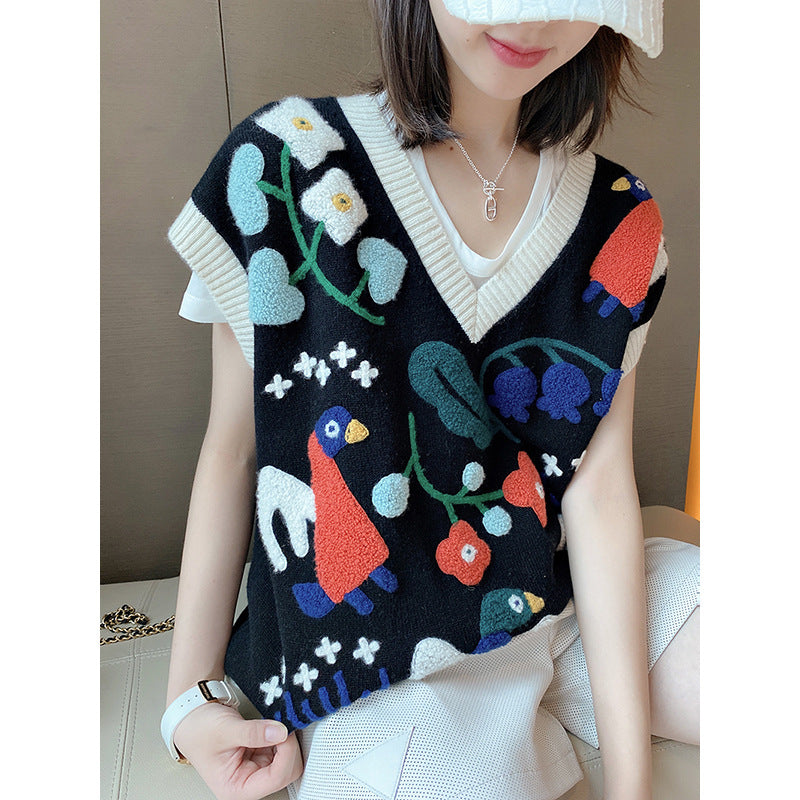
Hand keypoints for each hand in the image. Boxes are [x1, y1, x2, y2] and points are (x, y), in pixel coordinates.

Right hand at [172, 702, 303, 799]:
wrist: (192, 717)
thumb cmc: (199, 730)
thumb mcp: (226, 730)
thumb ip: (253, 733)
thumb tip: (281, 732)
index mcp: (236, 787)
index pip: (275, 779)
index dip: (286, 754)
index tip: (285, 731)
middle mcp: (248, 781)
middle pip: (287, 772)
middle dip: (289, 748)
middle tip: (284, 724)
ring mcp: (256, 767)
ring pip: (288, 759)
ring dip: (287, 740)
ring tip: (278, 722)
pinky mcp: (261, 753)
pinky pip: (282, 747)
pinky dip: (282, 734)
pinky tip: (275, 724)